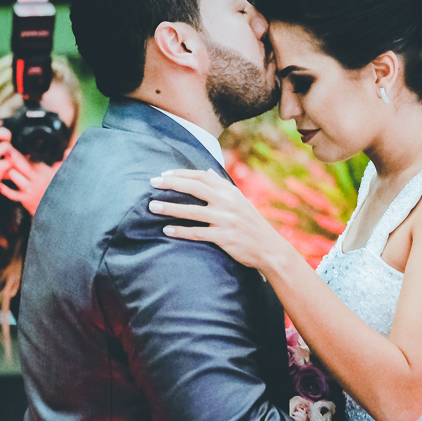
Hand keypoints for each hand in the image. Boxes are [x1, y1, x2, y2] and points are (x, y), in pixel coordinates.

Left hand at [0, 149, 61, 214]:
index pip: (28, 157)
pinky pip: (11, 193)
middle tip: (0, 151)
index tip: (7, 146)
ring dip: (5, 170)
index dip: (16, 151)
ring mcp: (30, 188)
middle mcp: (37, 178)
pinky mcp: (25, 199)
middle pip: (19, 163)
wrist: (56, 209)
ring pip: (13, 175)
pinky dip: (3, 188)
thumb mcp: (59, 173)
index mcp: (43, 170)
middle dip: (9, 156)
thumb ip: (63, 161)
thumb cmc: (54, 188)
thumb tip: (70, 149)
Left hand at [149, 168, 283, 270]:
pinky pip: (197, 233)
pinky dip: (181, 231)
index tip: (164, 174)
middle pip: (195, 188)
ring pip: (192, 211)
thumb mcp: (240, 201)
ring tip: (152, 207)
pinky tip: (166, 230)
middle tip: (152, 183)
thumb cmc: (252, 224)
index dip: (181, 174)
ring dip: (170, 208)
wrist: (270, 248)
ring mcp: (226, 220)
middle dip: (171, 184)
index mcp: (231, 191)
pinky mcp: (224, 238)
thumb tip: (207, 171)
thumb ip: (222, 186)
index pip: (202, 177)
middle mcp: (228, 202)